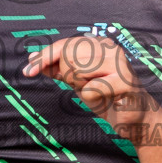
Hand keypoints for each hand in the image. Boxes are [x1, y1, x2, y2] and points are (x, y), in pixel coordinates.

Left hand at [24, 35, 161, 133]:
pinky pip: (90, 90)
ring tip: (97, 90)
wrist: (133, 118)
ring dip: (81, 86)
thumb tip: (33, 58)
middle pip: (69, 55)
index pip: (64, 44)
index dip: (45, 57)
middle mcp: (110, 48)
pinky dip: (92, 98)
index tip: (28, 70)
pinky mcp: (124, 81)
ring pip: (78, 70)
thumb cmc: (106, 97)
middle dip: (69, 75)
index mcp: (99, 44)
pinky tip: (106, 98)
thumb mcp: (77, 81)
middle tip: (83, 85)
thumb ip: (58, 69)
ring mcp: (119, 63)